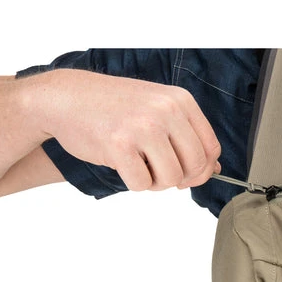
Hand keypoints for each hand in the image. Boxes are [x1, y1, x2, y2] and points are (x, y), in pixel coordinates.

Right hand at [33, 69, 221, 190]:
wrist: (66, 98)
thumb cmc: (113, 107)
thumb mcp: (157, 110)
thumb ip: (186, 136)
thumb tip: (214, 168)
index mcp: (180, 101)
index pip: (211, 148)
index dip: (201, 169)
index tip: (184, 173)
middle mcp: (166, 110)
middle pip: (194, 167)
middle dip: (178, 178)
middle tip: (157, 170)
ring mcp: (143, 126)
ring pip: (171, 178)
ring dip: (154, 182)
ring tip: (138, 164)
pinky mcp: (119, 144)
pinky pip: (141, 184)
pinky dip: (133, 182)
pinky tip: (122, 164)